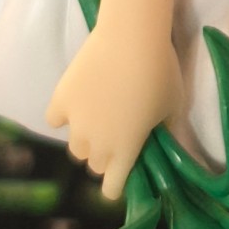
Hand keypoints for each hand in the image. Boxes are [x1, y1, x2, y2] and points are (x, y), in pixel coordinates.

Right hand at [46, 20, 183, 199]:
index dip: (116, 184)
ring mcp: (75, 124)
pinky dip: (63, 114)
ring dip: (85, 138)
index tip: (122, 172)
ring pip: (75, 147)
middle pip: (94, 165)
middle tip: (116, 130)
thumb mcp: (174, 106)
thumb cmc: (160, 72)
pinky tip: (75, 101)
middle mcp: (97, 146)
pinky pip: (54, 119)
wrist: (131, 38)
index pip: (111, 190)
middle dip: (105, 154)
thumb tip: (161, 139)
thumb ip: (165, 129)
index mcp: (125, 152)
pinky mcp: (60, 100)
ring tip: (98, 115)